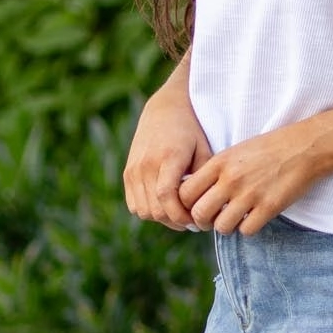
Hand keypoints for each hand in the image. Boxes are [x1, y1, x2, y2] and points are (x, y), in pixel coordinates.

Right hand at [125, 86, 214, 230]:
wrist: (165, 109)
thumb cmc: (191, 131)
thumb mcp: (204, 150)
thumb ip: (202, 179)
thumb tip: (204, 209)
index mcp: (167, 157)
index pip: (166, 197)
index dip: (181, 216)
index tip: (198, 222)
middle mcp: (146, 164)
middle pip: (155, 209)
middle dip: (176, 222)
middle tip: (193, 223)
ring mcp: (133, 170)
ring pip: (143, 211)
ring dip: (162, 219)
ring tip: (180, 214)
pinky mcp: (128, 173)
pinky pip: (134, 205)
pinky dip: (149, 211)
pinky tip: (166, 206)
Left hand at [178, 120, 328, 233]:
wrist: (304, 147)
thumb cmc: (268, 149)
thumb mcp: (235, 152)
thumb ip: (214, 171)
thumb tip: (194, 194)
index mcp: (220, 163)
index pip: (185, 192)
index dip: (186, 205)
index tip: (195, 207)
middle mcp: (231, 179)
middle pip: (199, 213)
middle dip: (202, 222)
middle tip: (210, 221)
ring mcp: (250, 194)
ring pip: (221, 226)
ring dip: (225, 227)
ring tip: (233, 220)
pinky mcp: (269, 207)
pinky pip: (246, 230)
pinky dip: (247, 228)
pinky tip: (252, 218)